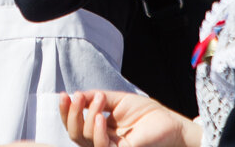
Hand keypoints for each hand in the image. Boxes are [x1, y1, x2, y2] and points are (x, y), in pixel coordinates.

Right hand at [59, 90, 201, 146]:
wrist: (170, 123)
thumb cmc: (146, 113)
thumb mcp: (118, 100)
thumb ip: (97, 98)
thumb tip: (76, 95)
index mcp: (99, 129)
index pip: (75, 124)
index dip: (66, 111)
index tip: (64, 94)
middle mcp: (102, 141)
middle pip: (74, 134)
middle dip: (71, 114)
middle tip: (77, 97)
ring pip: (84, 140)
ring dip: (87, 118)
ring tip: (99, 100)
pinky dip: (98, 133)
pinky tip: (101, 118)